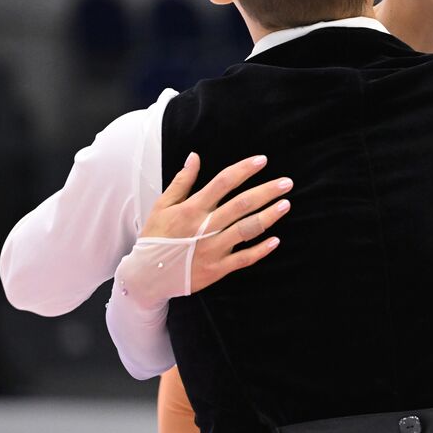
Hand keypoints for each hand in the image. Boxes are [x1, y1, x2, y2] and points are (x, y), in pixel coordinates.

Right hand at [142, 153, 292, 293]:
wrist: (146, 276)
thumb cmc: (156, 237)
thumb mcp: (162, 206)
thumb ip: (181, 181)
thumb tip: (194, 157)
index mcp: (191, 209)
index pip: (222, 183)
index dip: (243, 170)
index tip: (262, 160)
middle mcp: (204, 227)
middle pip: (241, 205)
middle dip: (266, 192)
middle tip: (287, 182)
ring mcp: (212, 249)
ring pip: (246, 230)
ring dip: (268, 217)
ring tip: (286, 204)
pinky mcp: (216, 269)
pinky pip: (243, 259)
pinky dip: (260, 250)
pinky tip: (276, 240)